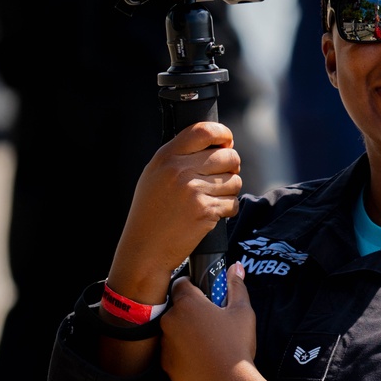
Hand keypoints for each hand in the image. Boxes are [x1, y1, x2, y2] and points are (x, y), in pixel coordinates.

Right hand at [108, 122, 242, 303]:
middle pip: (228, 156)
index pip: (204, 130)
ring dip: (229, 190)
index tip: (227, 142)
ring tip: (211, 198)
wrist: (145, 250)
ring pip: (235, 180)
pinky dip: (227, 210)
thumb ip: (180, 156)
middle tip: (220, 177)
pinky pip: (233, 203)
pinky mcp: (206, 211)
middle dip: (231, 167)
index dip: (223, 134)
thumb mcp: (154, 175)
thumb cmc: (151, 213)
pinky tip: (211, 213)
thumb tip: (219, 144)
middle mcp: (180, 170)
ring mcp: (194, 191)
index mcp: (166, 157)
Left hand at [161, 262, 279, 380]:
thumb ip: (236, 286)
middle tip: (211, 320)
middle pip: (176, 307)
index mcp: (187, 303)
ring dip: (185, 331)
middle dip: (191, 311)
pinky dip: (182, 351)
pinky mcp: (165, 364)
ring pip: (173, 330)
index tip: (205, 293)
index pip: (181, 283)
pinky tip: (201, 357)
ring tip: (208, 342)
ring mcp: (165, 344)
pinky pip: (172, 351)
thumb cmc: (236, 346)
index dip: (193, 285)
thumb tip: (236, 267)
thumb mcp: (242, 311)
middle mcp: (170, 320)